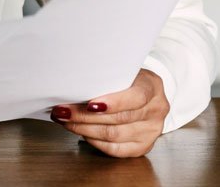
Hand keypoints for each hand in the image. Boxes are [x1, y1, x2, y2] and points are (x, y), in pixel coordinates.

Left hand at [50, 68, 168, 156]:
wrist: (143, 93)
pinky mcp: (143, 146)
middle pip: (120, 118)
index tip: (89, 104)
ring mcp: (152, 131)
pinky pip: (115, 149)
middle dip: (86, 116)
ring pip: (114, 135)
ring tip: (66, 120)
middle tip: (63, 110)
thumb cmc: (126, 79)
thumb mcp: (121, 71)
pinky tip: (82, 132)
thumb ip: (106, 78)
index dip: (113, 102)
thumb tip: (72, 86)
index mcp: (152, 86)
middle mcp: (156, 110)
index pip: (136, 97)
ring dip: (84, 129)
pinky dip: (95, 141)